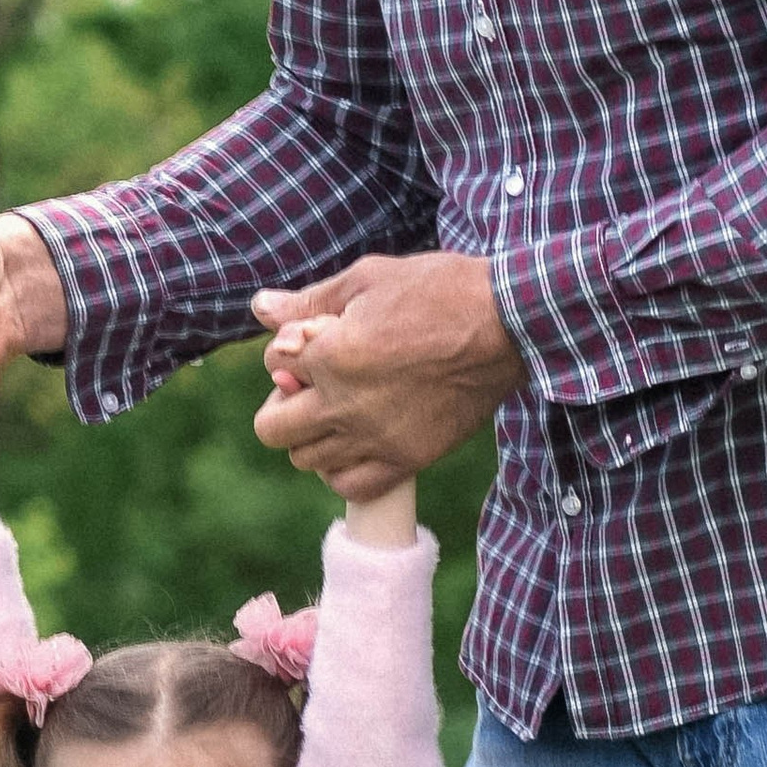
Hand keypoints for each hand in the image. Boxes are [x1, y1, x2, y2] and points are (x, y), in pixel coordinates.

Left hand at [251, 252, 520, 486]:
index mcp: (330, 354)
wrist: (508, 326)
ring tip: (339, 411)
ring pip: (306, 459)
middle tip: (312, 385)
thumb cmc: (440, 291)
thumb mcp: (369, 279)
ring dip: (312, 435)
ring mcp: (376, 438)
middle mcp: (345, 404)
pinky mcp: (408, 459)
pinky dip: (343, 470)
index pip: (273, 363)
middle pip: (272, 428)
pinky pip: (350, 486)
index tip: (319, 338)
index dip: (291, 348)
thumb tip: (259, 306)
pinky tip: (357, 444)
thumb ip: (309, 300)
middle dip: (283, 402)